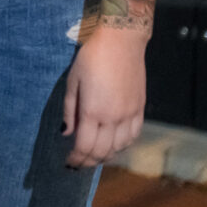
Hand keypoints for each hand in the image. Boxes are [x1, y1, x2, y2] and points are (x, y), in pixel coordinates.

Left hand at [63, 25, 147, 167]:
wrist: (121, 41)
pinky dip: (123, 146)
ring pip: (119, 147)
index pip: (85, 146)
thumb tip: (66, 133)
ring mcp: (129, 114)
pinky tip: (115, 146)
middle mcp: (113, 118)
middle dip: (88, 161)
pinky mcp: (140, 109)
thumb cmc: (91, 58)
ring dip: (106, 156)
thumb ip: (70, 110)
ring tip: (94, 157)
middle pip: (102, 151)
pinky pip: (133, 136)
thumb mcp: (73, 81)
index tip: (68, 163)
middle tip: (78, 164)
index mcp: (93, 111)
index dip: (76, 158)